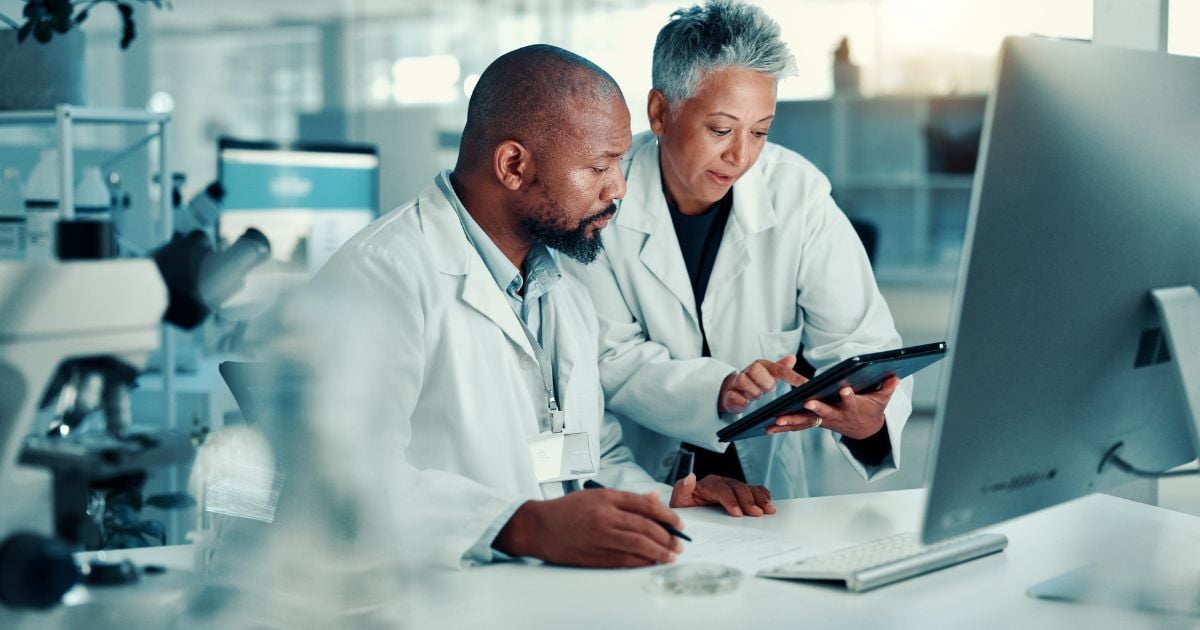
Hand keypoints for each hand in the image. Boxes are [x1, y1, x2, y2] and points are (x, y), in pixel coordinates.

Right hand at [493, 488, 683, 567]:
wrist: (538, 527)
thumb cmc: (566, 510)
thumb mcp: (596, 495)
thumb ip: (627, 499)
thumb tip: (654, 499)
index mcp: (606, 497)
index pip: (645, 505)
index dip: (666, 515)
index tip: (678, 523)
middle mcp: (605, 516)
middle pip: (645, 526)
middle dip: (667, 536)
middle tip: (679, 543)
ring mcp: (600, 537)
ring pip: (638, 545)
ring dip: (659, 552)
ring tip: (670, 555)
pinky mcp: (594, 555)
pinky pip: (624, 560)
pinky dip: (641, 561)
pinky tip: (651, 562)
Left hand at [669, 474, 774, 516]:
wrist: (690, 515)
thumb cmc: (685, 509)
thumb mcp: (679, 501)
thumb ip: (682, 489)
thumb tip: (690, 478)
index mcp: (706, 484)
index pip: (720, 488)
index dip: (730, 499)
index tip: (737, 513)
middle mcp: (721, 483)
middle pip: (737, 487)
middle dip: (748, 500)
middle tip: (756, 513)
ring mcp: (732, 488)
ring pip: (747, 488)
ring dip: (759, 498)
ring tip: (767, 510)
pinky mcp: (739, 494)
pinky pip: (754, 490)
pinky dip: (762, 495)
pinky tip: (768, 503)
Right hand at [719, 354, 807, 413]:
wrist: (731, 389)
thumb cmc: (755, 381)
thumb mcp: (769, 374)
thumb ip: (781, 367)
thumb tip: (792, 357)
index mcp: (762, 365)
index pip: (780, 369)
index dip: (793, 377)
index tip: (806, 384)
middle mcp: (749, 371)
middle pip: (756, 370)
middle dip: (764, 382)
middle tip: (767, 389)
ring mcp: (737, 381)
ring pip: (744, 382)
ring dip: (753, 392)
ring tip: (755, 395)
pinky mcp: (729, 394)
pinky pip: (735, 396)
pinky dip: (742, 401)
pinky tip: (744, 403)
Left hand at [765, 375, 899, 439]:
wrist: (864, 429)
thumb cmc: (871, 408)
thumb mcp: (882, 398)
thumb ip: (887, 388)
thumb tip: (895, 377)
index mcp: (853, 407)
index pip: (852, 401)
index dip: (850, 396)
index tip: (846, 390)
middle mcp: (836, 415)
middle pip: (826, 412)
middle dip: (817, 408)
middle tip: (808, 403)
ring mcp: (823, 421)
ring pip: (807, 421)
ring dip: (792, 421)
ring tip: (775, 421)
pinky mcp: (814, 423)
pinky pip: (797, 426)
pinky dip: (784, 427)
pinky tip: (767, 427)